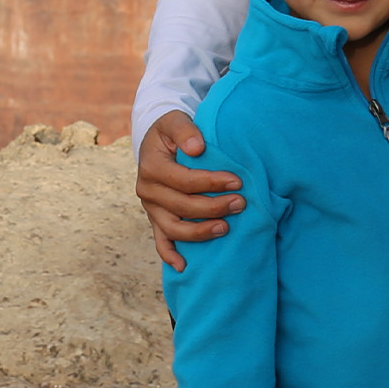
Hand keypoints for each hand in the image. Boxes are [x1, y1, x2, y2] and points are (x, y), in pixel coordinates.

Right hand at [138, 112, 244, 268]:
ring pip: (174, 228)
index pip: (184, 180)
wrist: (158, 143)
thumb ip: (185, 130)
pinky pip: (160, 241)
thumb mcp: (175, 120)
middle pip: (182, 206)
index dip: (211, 183)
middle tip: (241, 203)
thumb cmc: (172, 132)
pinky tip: (184, 267)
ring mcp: (151, 208)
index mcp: (151, 166)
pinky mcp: (156, 219)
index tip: (237, 181)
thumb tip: (197, 148)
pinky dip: (170, 255)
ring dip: (201, 232)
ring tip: (226, 228)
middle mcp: (147, 190)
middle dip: (214, 207)